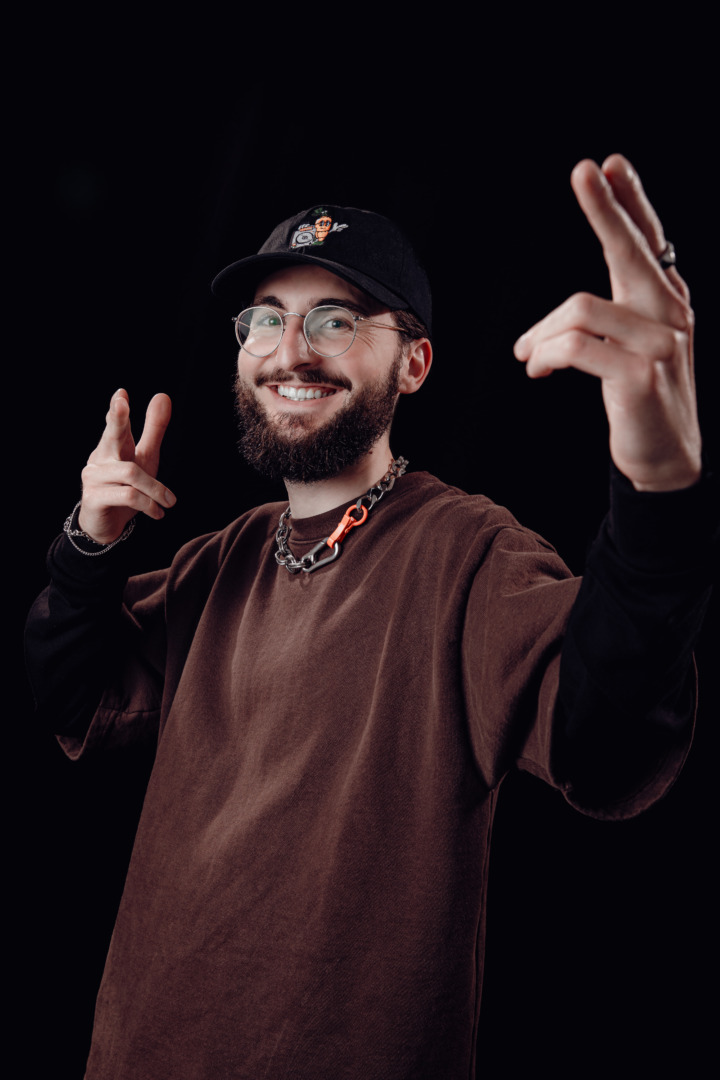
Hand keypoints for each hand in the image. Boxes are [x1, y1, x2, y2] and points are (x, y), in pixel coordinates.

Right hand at [79, 389, 174, 543]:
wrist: (107, 526)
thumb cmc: (127, 487)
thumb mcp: (145, 458)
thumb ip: (153, 430)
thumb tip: (162, 395)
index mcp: (113, 446)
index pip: (116, 424)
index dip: (118, 410)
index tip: (121, 393)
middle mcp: (101, 458)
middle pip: (111, 436)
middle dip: (116, 419)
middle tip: (120, 403)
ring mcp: (94, 477)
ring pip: (131, 473)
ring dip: (156, 488)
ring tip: (169, 501)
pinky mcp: (94, 498)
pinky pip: (127, 495)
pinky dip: (148, 504)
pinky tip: (158, 512)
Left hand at [513, 154, 701, 491]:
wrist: (666, 458)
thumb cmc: (641, 400)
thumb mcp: (633, 350)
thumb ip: (615, 316)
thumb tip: (570, 307)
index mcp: (667, 302)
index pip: (650, 243)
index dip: (630, 203)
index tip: (609, 165)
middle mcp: (670, 314)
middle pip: (631, 250)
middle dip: (606, 208)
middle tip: (584, 170)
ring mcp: (659, 343)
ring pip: (581, 308)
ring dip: (540, 332)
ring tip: (526, 354)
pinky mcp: (640, 374)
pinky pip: (576, 346)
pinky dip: (546, 354)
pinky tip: (535, 368)